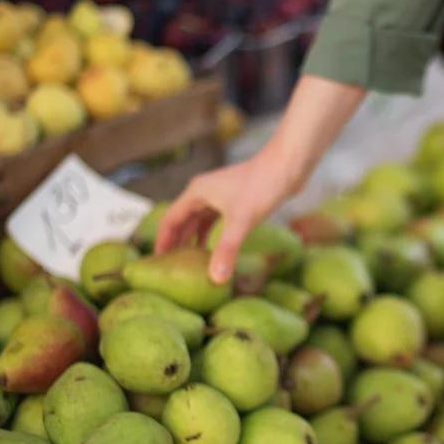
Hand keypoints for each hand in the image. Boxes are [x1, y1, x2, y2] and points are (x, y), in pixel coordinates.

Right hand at [152, 75, 366, 283]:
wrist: (289, 164)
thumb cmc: (264, 185)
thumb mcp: (242, 221)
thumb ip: (227, 250)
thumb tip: (215, 279)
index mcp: (196, 193)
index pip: (170, 221)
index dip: (162, 243)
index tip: (155, 265)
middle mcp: (204, 192)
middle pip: (182, 221)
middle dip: (175, 244)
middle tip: (169, 269)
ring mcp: (220, 195)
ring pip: (198, 221)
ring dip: (193, 240)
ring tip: (189, 264)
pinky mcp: (236, 200)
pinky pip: (215, 220)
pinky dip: (211, 235)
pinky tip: (215, 250)